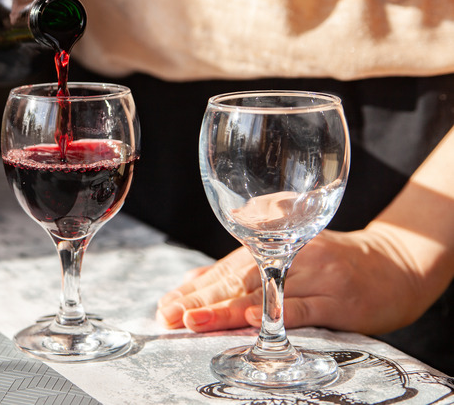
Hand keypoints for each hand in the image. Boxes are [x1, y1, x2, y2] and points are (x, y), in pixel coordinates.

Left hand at [156, 228, 436, 335]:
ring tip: (194, 319)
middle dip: (201, 298)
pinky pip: (306, 306)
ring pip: (265, 292)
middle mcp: (291, 254)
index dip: (196, 285)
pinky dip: (277, 311)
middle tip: (171, 313)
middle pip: (239, 277)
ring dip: (225, 309)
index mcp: (275, 242)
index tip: (168, 302)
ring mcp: (316, 275)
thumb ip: (244, 262)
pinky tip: (250, 317)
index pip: (226, 265)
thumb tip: (197, 279)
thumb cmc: (331, 262)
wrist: (395, 265)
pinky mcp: (341, 299)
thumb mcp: (288, 250)